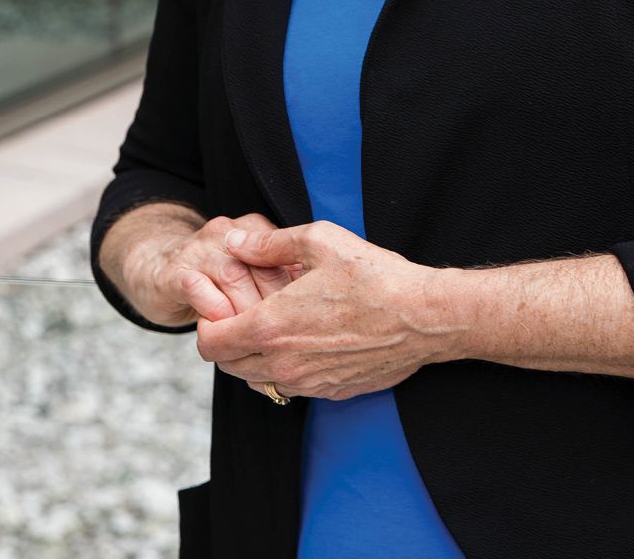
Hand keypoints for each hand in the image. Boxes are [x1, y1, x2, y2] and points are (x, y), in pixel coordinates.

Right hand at [123, 212, 296, 327]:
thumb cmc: (220, 281)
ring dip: (247, 314)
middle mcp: (226, 233)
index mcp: (253, 229)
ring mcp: (197, 250)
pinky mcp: (172, 272)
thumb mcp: (256, 273)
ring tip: (257, 341)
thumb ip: (286, 279)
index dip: (299, 293)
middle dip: (277, 308)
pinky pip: (197, 288)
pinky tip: (224, 332)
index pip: (286, 256)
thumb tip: (322, 305)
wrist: (158, 271)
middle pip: (262, 268)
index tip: (306, 321)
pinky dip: (215, 312)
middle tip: (285, 339)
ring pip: (232, 277)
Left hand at [194, 220, 460, 402]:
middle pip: (230, 367)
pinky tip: (307, 342)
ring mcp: (311, 382)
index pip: (210, 344)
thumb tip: (234, 242)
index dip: (206, 324)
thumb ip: (267, 243)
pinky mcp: (335, 391)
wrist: (426, 317)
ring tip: (276, 328)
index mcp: (271, 327)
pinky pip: (295, 388)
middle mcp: (285, 364)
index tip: (220, 306)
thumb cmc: (374, 276)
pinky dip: (289, 370)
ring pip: (261, 381)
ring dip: (257, 359)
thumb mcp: (318, 241)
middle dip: (227, 343)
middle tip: (246, 315)